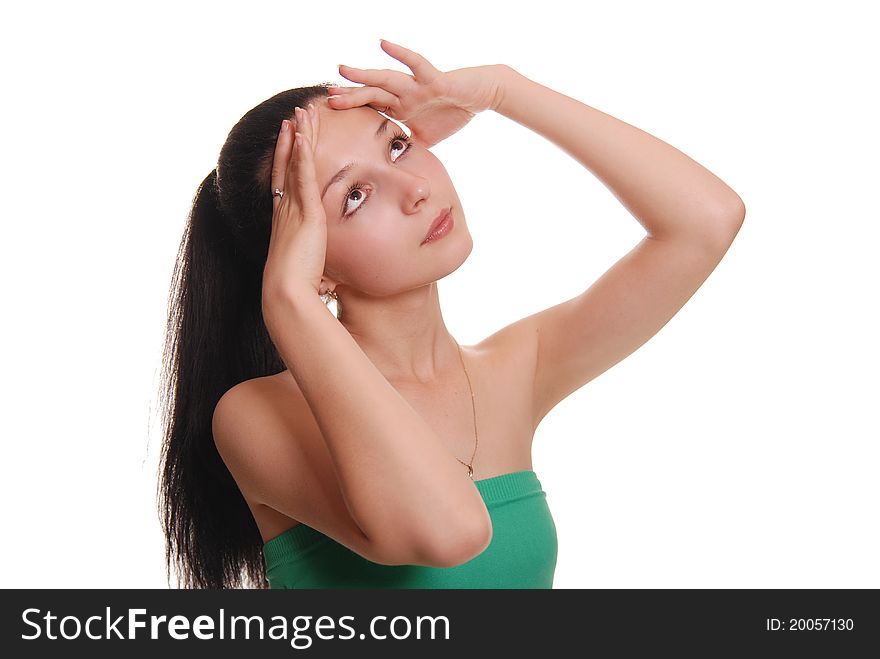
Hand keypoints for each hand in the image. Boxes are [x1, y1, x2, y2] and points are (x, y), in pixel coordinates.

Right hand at [263, 103, 328, 301]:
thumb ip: (316, 264)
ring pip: (295, 164)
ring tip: (301, 112)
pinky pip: (302, 177)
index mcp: (285, 221)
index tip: (290, 138)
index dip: (287, 158)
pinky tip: (303, 136)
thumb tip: (328, 280)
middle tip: (294, 114)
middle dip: (290, 138)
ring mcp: (292, 210)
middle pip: (287, 165)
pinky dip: (301, 155)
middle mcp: (285, 211)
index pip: (285, 181)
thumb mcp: (310, 269)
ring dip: (298, 137)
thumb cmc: (298, 288)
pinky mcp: (304, 214)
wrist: (287, 295)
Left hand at [327, 40, 507, 147]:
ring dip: (364, 76)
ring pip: (386, 80)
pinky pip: (415, 65)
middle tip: (326, 97)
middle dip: (350, 96)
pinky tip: (382, 44)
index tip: (329, 115)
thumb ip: (408, 147)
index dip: (352, 111)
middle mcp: (404, 95)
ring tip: (342, 70)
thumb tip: (396, 168)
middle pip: (371, 94)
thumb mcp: (426, 138)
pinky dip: (400, 54)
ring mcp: (417, 86)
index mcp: (401, 108)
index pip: (371, 108)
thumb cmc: (453, 112)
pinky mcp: (434, 80)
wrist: (479, 96)